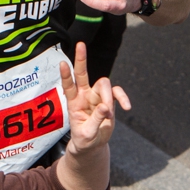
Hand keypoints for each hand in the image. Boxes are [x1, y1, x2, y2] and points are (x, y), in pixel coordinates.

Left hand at [61, 42, 130, 156]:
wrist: (93, 144)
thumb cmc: (85, 139)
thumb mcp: (87, 134)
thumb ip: (95, 120)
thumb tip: (105, 107)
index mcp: (73, 103)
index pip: (68, 86)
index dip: (66, 75)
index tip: (63, 63)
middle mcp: (84, 95)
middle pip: (82, 73)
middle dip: (81, 59)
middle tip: (81, 44)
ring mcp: (97, 96)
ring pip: (104, 84)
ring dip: (108, 97)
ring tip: (109, 116)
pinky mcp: (108, 99)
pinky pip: (117, 92)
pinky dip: (123, 98)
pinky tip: (126, 107)